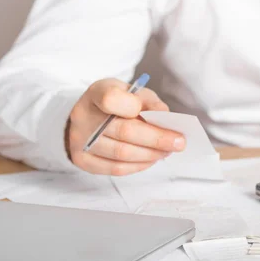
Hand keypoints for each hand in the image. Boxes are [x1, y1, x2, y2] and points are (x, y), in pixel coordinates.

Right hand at [67, 78, 185, 174]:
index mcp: (96, 93)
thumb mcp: (134, 93)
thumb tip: (166, 118)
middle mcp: (83, 117)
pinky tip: (151, 159)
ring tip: (167, 151)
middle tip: (179, 142)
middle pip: (124, 131)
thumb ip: (149, 102)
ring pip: (122, 153)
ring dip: (151, 154)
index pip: (110, 99)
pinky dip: (139, 165)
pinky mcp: (83, 160)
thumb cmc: (117, 103)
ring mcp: (80, 141)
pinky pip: (116, 168)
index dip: (134, 106)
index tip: (157, 113)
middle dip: (157, 139)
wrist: (89, 118)